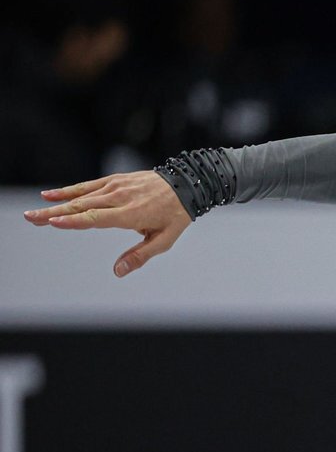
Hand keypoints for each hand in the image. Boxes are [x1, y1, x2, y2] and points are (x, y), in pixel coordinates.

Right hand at [23, 171, 190, 277]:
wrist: (187, 184)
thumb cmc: (175, 216)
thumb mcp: (165, 240)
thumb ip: (140, 256)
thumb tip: (118, 271)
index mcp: (131, 214)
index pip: (98, 218)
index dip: (75, 221)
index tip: (53, 222)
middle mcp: (121, 198)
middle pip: (83, 207)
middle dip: (55, 213)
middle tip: (31, 219)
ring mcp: (117, 187)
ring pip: (82, 196)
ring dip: (57, 204)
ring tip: (35, 213)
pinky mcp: (115, 180)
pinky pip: (89, 186)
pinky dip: (69, 190)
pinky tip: (51, 195)